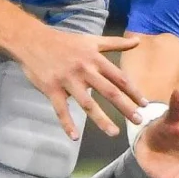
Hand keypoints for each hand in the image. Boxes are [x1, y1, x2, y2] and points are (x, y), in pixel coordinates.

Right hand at [13, 23, 146, 139]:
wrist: (33, 40)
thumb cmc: (64, 42)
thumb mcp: (91, 40)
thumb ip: (115, 43)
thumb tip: (137, 40)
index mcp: (95, 59)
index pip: (119, 78)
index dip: (133, 91)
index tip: (145, 104)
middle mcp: (84, 70)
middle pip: (108, 91)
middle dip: (125, 107)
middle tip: (138, 121)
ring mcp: (67, 80)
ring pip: (87, 103)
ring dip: (101, 119)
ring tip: (114, 133)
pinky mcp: (51, 89)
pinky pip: (61, 109)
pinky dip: (67, 123)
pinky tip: (74, 137)